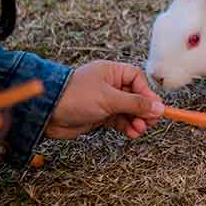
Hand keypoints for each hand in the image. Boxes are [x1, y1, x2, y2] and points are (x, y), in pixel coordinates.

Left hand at [47, 61, 163, 139]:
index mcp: (112, 72)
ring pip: (128, 111)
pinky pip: (119, 121)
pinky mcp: (99, 115)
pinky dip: (126, 127)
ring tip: (139, 130)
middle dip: (143, 111)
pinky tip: (131, 133)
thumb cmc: (75, 97)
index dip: (147, 94)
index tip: (154, 108)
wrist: (47, 112)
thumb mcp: (110, 99)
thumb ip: (135, 104)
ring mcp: (105, 101)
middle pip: (136, 97)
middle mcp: (110, 85)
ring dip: (136, 121)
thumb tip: (158, 108)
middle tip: (149, 122)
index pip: (138, 80)